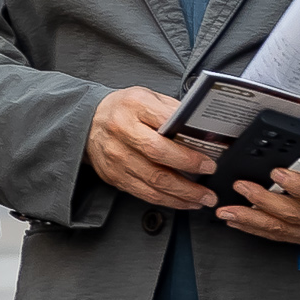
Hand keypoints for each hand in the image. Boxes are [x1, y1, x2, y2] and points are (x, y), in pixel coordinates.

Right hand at [87, 86, 218, 210]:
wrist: (89, 122)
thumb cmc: (126, 109)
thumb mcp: (149, 97)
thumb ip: (173, 110)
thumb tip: (203, 130)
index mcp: (134, 106)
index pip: (165, 125)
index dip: (187, 143)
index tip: (208, 155)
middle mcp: (122, 132)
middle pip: (158, 156)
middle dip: (188, 168)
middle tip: (210, 173)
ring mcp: (116, 157)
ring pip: (153, 181)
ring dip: (183, 193)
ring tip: (204, 197)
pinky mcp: (114, 177)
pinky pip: (144, 193)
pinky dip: (168, 200)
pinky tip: (185, 201)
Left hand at [219, 153, 299, 249]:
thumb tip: (294, 147)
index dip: (297, 184)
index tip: (276, 172)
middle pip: (295, 214)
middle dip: (262, 201)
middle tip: (242, 187)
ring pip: (283, 229)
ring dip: (252, 220)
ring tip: (229, 211)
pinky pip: (282, 237)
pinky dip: (258, 229)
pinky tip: (241, 222)